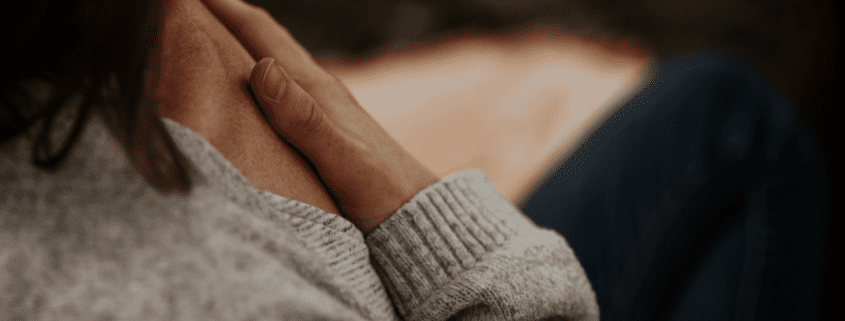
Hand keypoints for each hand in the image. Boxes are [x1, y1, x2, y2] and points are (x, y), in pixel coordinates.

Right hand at [202, 0, 438, 233]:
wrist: (415, 212)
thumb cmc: (380, 190)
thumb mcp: (341, 158)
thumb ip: (303, 118)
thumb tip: (262, 67)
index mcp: (315, 90)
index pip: (263, 37)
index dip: (227, 10)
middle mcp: (319, 90)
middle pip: (268, 40)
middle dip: (230, 15)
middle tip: (192, 6)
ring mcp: (325, 107)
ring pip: (277, 61)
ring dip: (245, 41)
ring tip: (215, 32)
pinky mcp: (328, 127)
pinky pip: (286, 89)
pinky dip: (261, 74)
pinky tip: (256, 86)